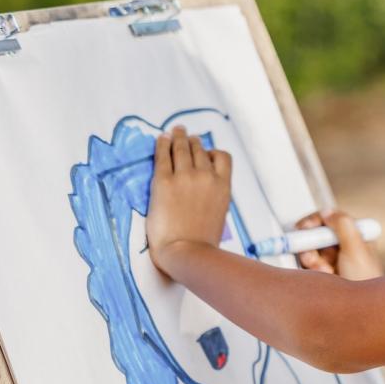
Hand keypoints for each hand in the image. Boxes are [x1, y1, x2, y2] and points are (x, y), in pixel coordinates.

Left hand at [146, 125, 232, 276]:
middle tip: (185, 136)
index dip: (212, 152)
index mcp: (223, 186)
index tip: (205, 152)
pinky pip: (163, 156)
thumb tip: (208, 193)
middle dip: (193, 141)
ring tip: (175, 132)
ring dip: (179, 137)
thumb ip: (215, 197)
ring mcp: (185, 177)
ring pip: (183, 148)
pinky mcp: (164, 182)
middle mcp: (206, 176)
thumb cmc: (203, 242)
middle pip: (200, 149)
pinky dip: (162, 144)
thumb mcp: (220, 215)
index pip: (222, 157)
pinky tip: (161, 139)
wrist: (187, 252)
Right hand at [293, 208, 384, 280]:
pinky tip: (324, 277)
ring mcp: (332, 260)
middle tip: (312, 256)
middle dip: (311, 245)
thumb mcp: (357, 250)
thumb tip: (328, 211)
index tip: (305, 227)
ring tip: (324, 271)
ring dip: (312, 260)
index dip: (315, 221)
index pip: (330, 219)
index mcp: (355, 235)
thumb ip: (344, 227)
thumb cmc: (365, 281)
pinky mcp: (322, 274)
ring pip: (310, 250)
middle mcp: (342, 245)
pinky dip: (311, 271)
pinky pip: (307, 266)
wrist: (360, 312)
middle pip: (316, 234)